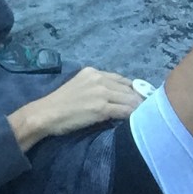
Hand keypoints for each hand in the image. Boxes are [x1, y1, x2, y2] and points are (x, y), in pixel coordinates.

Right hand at [9, 66, 144, 150]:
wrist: (45, 114)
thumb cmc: (57, 105)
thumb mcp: (77, 87)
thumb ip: (94, 87)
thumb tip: (111, 97)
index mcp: (92, 72)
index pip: (120, 79)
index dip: (131, 89)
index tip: (138, 97)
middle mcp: (98, 79)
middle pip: (128, 88)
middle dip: (139, 98)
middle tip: (148, 108)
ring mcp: (101, 93)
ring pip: (129, 99)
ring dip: (139, 108)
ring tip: (146, 116)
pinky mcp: (101, 108)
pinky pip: (124, 111)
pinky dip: (133, 116)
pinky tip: (137, 122)